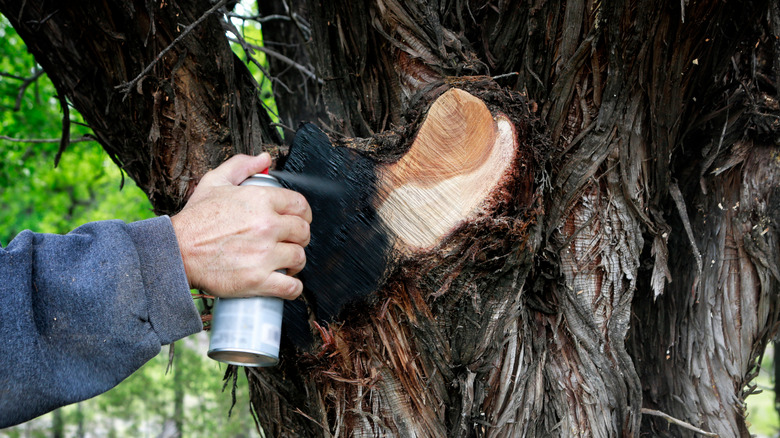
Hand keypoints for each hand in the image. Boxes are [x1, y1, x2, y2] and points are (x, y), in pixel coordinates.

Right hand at [171, 153, 311, 298]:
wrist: (175, 251)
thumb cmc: (195, 220)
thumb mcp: (215, 182)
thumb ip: (241, 165)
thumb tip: (264, 159)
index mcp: (260, 200)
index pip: (300, 205)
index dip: (302, 214)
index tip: (298, 221)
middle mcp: (266, 226)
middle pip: (303, 232)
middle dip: (300, 238)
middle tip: (290, 242)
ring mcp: (263, 254)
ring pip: (299, 257)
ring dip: (296, 262)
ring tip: (286, 263)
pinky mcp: (257, 280)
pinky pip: (291, 287)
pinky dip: (293, 288)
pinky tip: (287, 283)